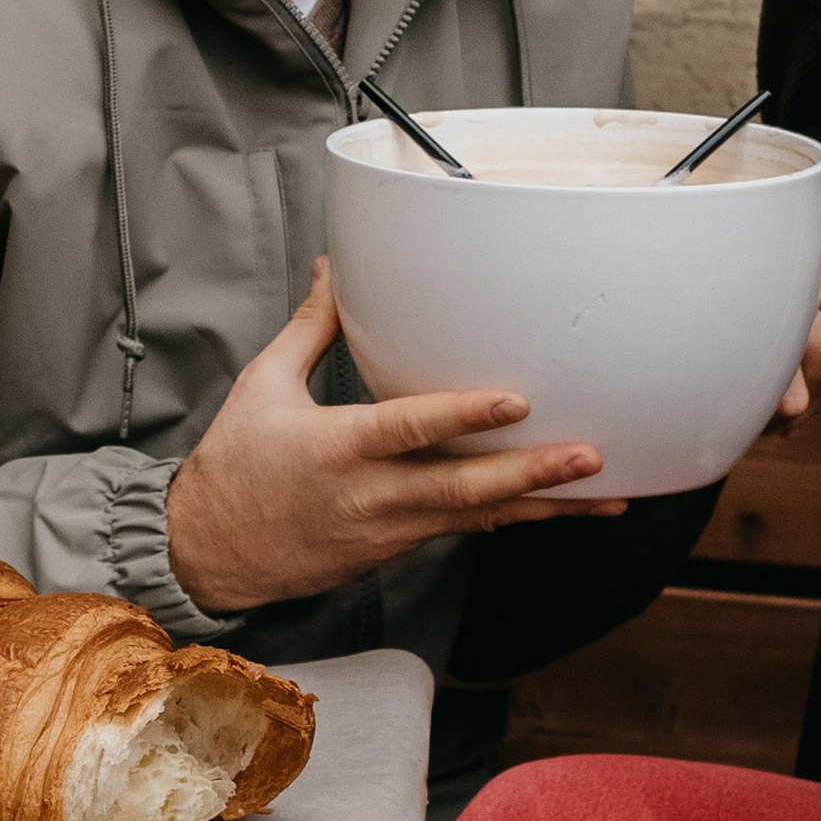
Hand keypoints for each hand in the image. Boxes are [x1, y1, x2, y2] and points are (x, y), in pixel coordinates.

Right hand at [165, 264, 622, 614]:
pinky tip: (565, 508)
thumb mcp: (264, 386)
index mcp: (337, 448)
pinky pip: (467, 530)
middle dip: (532, 473)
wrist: (211, 554)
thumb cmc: (235, 466)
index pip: (410, 429)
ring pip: (480, 517)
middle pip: (464, 488)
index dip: (464, 417)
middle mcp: (372, 495)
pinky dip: (517, 518)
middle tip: (590, 456)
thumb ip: (311, 327)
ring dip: (546, 506)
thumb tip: (335, 266)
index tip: (517, 400)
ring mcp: (392, 529)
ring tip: (608, 492)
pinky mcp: (400, 548)